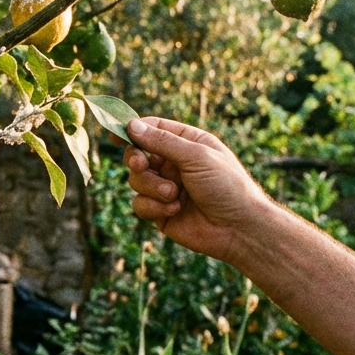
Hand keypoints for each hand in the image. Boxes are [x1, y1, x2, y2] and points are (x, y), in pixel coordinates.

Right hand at [121, 117, 273, 262]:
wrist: (239, 229)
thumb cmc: (227, 186)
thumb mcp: (196, 156)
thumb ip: (162, 141)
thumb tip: (132, 125)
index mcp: (187, 143)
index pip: (153, 129)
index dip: (133, 130)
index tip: (115, 134)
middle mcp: (174, 164)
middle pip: (138, 155)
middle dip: (137, 161)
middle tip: (142, 165)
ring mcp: (166, 188)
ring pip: (136, 181)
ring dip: (152, 187)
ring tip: (174, 195)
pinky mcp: (160, 211)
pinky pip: (140, 204)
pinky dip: (154, 207)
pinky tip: (175, 210)